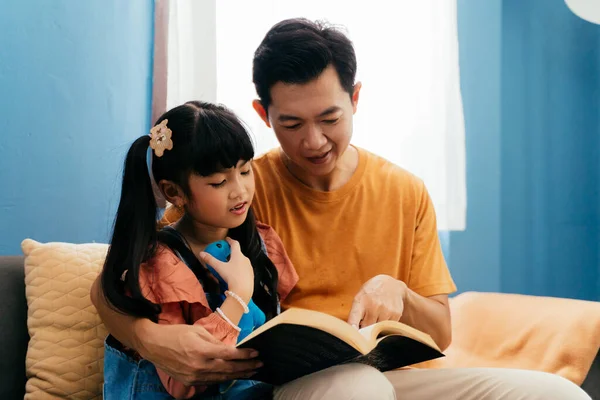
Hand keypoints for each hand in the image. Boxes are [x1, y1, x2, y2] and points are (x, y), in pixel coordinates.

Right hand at [137, 321, 261, 385]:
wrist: (153, 345)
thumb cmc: (176, 334)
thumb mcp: (197, 331)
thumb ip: (215, 341)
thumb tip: (229, 348)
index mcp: (202, 350)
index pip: (229, 354)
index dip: (244, 355)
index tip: (256, 353)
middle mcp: (200, 365)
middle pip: (229, 368)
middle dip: (247, 367)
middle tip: (260, 364)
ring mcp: (195, 376)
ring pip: (222, 377)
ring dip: (239, 375)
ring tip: (251, 371)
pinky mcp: (190, 381)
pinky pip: (211, 381)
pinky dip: (224, 378)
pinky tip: (233, 376)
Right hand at [199, 237, 253, 300]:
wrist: (243, 291)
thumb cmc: (231, 277)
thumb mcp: (219, 268)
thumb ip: (210, 260)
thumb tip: (201, 253)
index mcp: (238, 255)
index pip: (235, 244)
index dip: (230, 240)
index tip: (227, 239)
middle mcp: (245, 259)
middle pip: (238, 253)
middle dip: (232, 252)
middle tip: (226, 254)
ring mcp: (249, 267)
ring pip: (242, 261)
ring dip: (236, 261)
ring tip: (229, 265)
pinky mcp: (251, 274)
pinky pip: (244, 269)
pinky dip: (239, 269)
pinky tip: (235, 274)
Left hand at [347, 274, 407, 328]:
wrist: (391, 285)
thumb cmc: (371, 294)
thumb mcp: (360, 297)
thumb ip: (355, 313)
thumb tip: (354, 332)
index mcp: (361, 301)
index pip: (354, 317)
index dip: (353, 328)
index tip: (354, 335)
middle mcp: (373, 305)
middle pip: (366, 328)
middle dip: (365, 328)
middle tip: (366, 321)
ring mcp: (386, 310)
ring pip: (377, 329)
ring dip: (376, 327)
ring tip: (376, 315)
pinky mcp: (396, 314)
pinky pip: (388, 327)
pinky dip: (385, 325)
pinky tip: (384, 314)